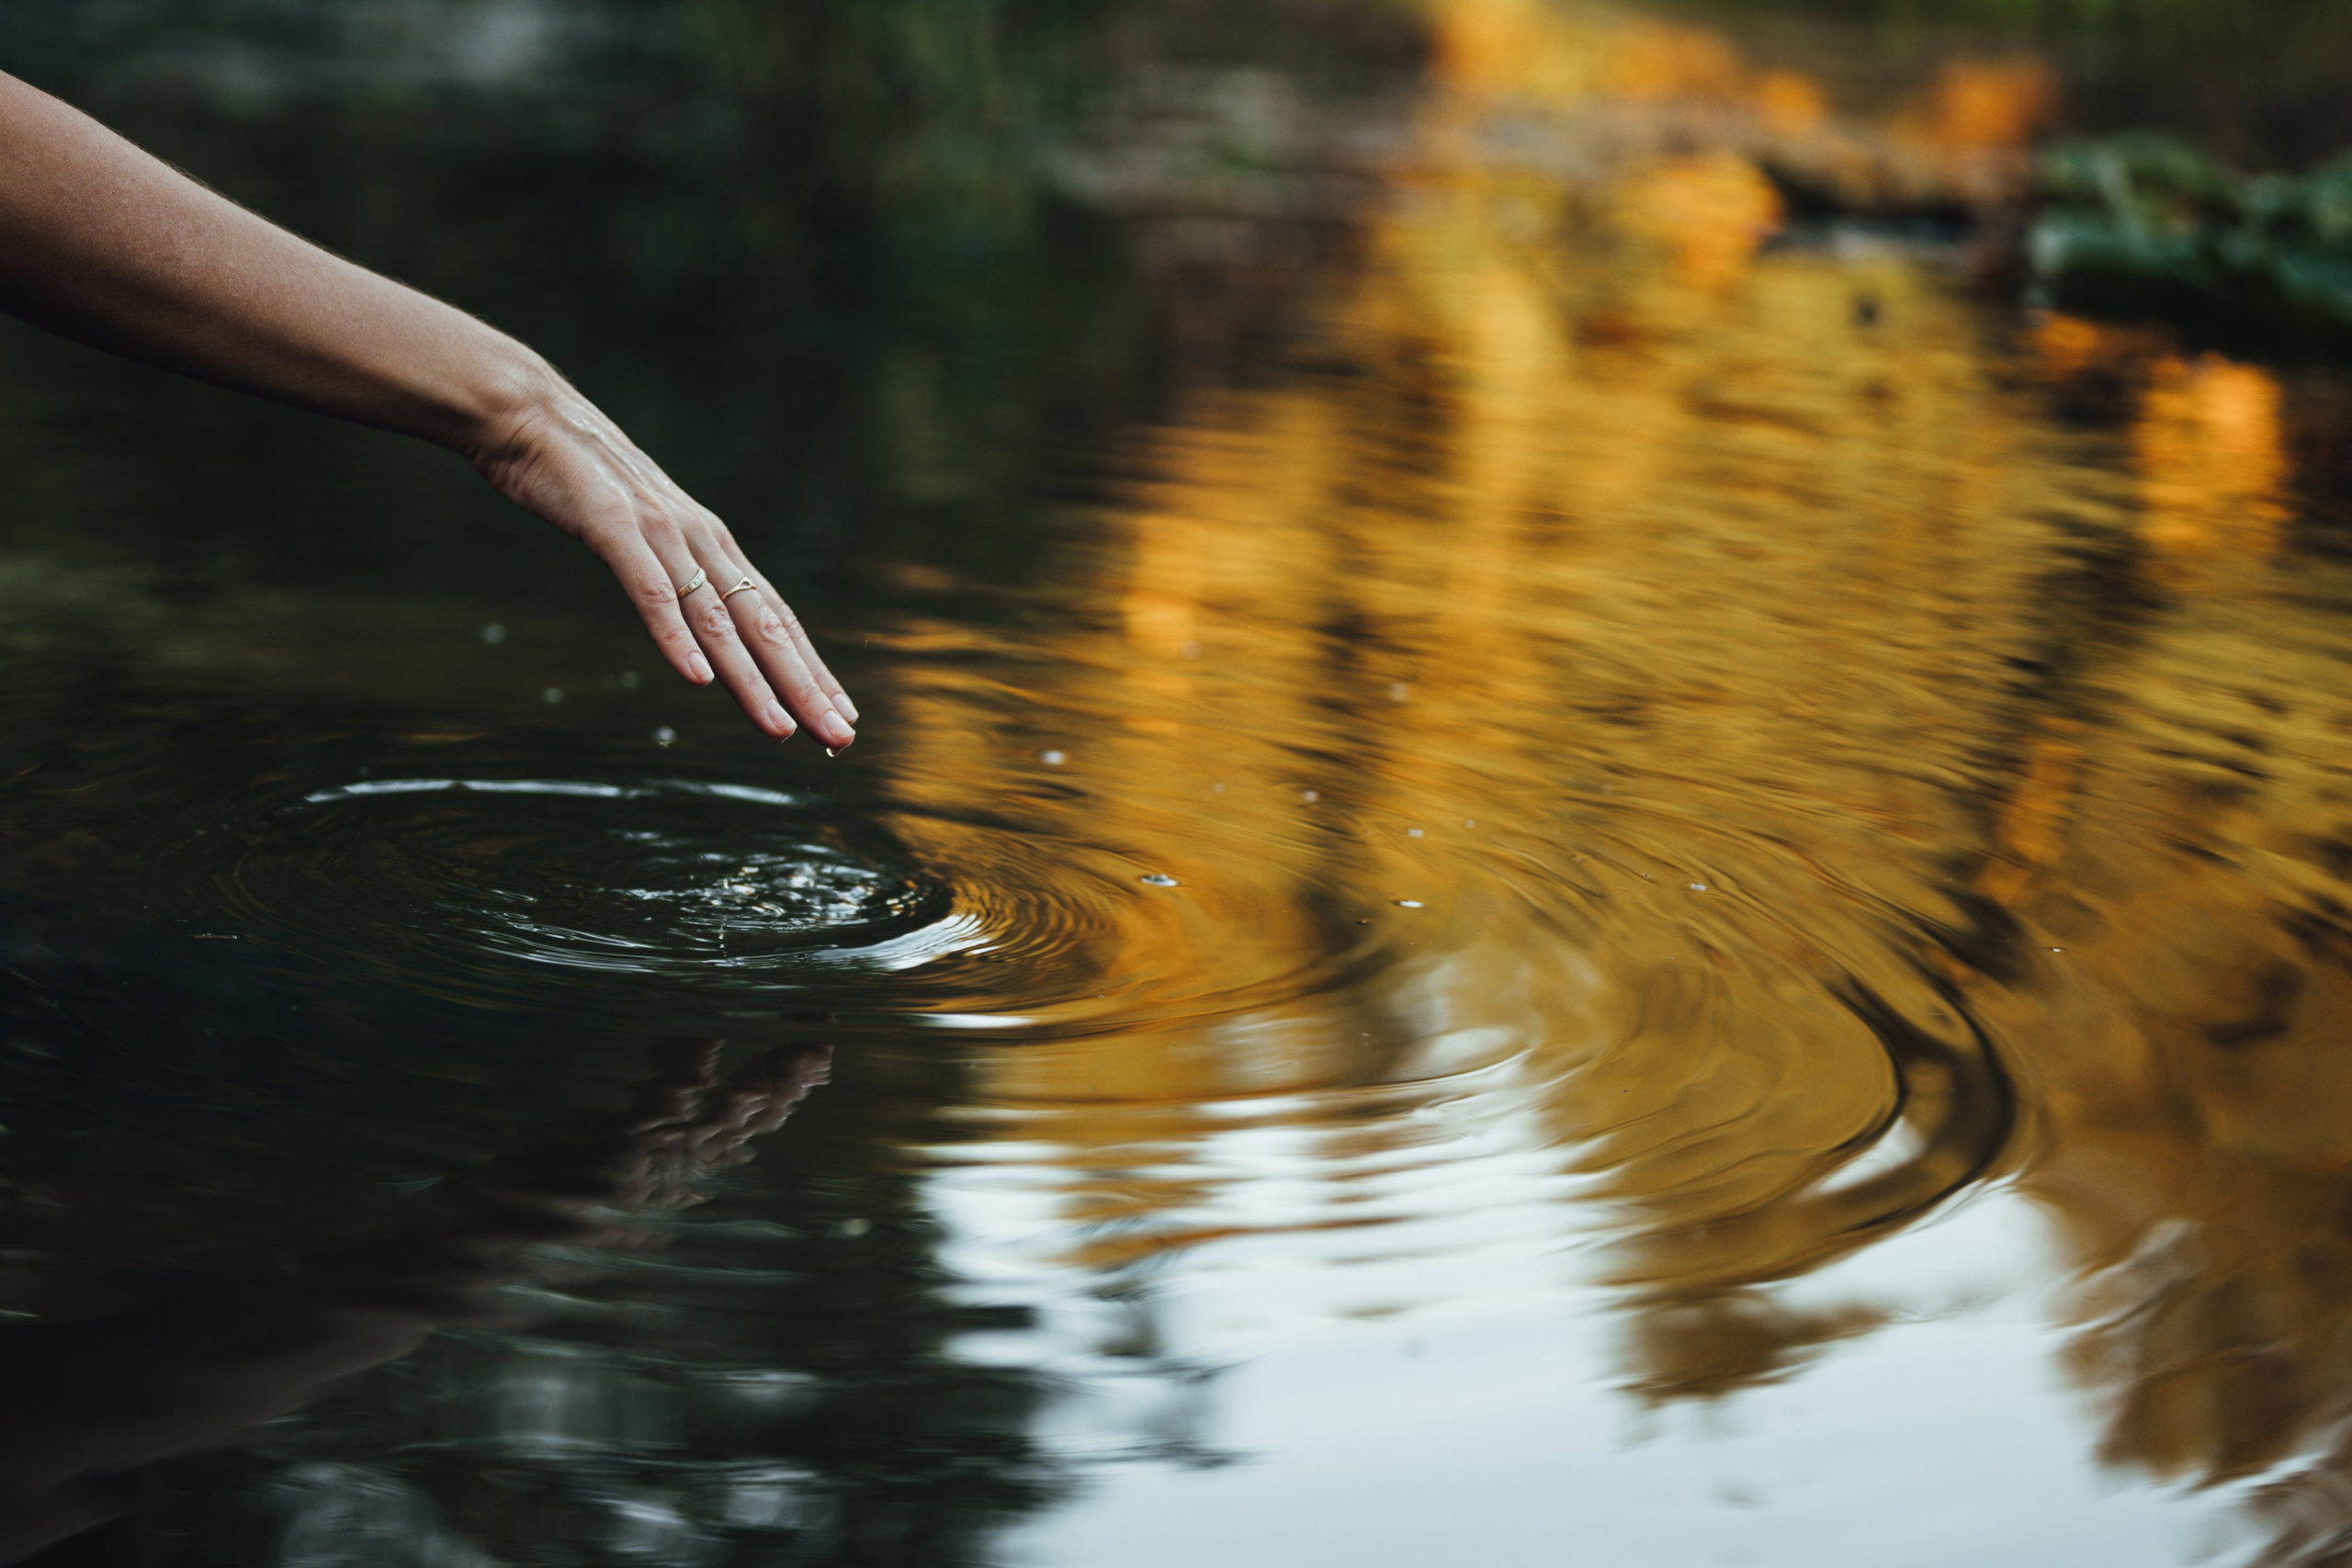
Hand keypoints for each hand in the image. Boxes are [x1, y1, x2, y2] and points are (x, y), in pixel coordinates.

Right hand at [473, 379, 857, 748]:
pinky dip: (676, 637)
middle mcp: (701, 541)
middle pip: (763, 625)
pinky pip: (651, 592)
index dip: (811, 669)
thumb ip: (678, 572)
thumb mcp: (647, 530)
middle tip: (839, 737)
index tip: (842, 716)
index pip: (775, 617)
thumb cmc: (586, 480)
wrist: (530, 416)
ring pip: (716, 620)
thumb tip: (702, 621)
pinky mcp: (613, 527)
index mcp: (713, 545)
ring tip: (779, 727)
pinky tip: (697, 679)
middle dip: (803, 685)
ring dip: (751, 679)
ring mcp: (660, 534)